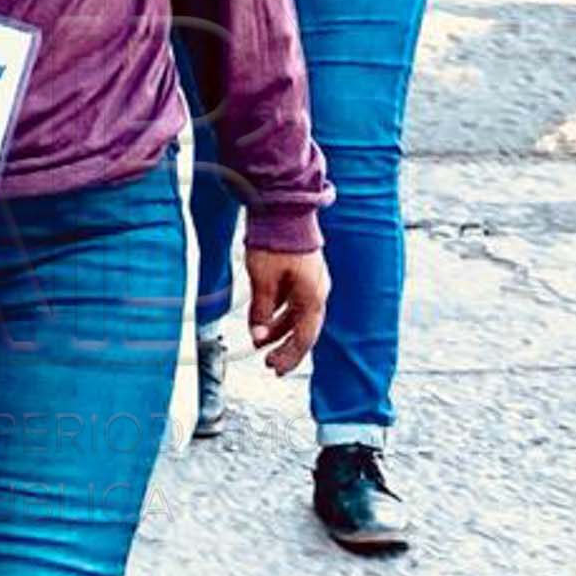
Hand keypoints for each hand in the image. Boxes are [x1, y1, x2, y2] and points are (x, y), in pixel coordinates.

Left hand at [244, 247, 327, 376]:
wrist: (283, 207)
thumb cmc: (276, 241)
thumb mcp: (263, 280)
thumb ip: (262, 310)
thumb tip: (258, 336)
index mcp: (313, 296)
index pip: (304, 337)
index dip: (290, 355)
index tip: (275, 368)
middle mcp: (317, 290)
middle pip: (303, 327)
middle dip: (285, 346)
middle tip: (269, 362)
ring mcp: (310, 280)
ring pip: (296, 313)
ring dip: (279, 327)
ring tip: (260, 339)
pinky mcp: (302, 271)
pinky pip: (291, 299)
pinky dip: (278, 310)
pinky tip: (262, 316)